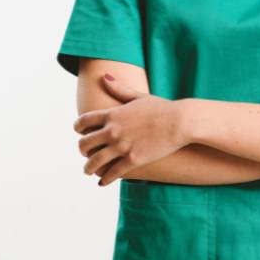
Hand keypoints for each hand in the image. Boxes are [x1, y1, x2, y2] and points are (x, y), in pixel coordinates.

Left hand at [73, 74, 188, 186]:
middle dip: (82, 150)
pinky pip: (112, 173)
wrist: (181, 121)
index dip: (78, 128)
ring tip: (89, 171)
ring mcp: (122, 146)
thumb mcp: (139, 96)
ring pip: (94, 162)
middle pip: (84, 144)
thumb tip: (105, 77)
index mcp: (113, 115)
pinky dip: (105, 179)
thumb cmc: (163, 108)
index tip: (80, 133)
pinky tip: (103, 182)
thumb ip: (119, 89)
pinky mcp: (133, 160)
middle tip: (85, 153)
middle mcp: (113, 131)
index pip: (83, 122)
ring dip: (88, 168)